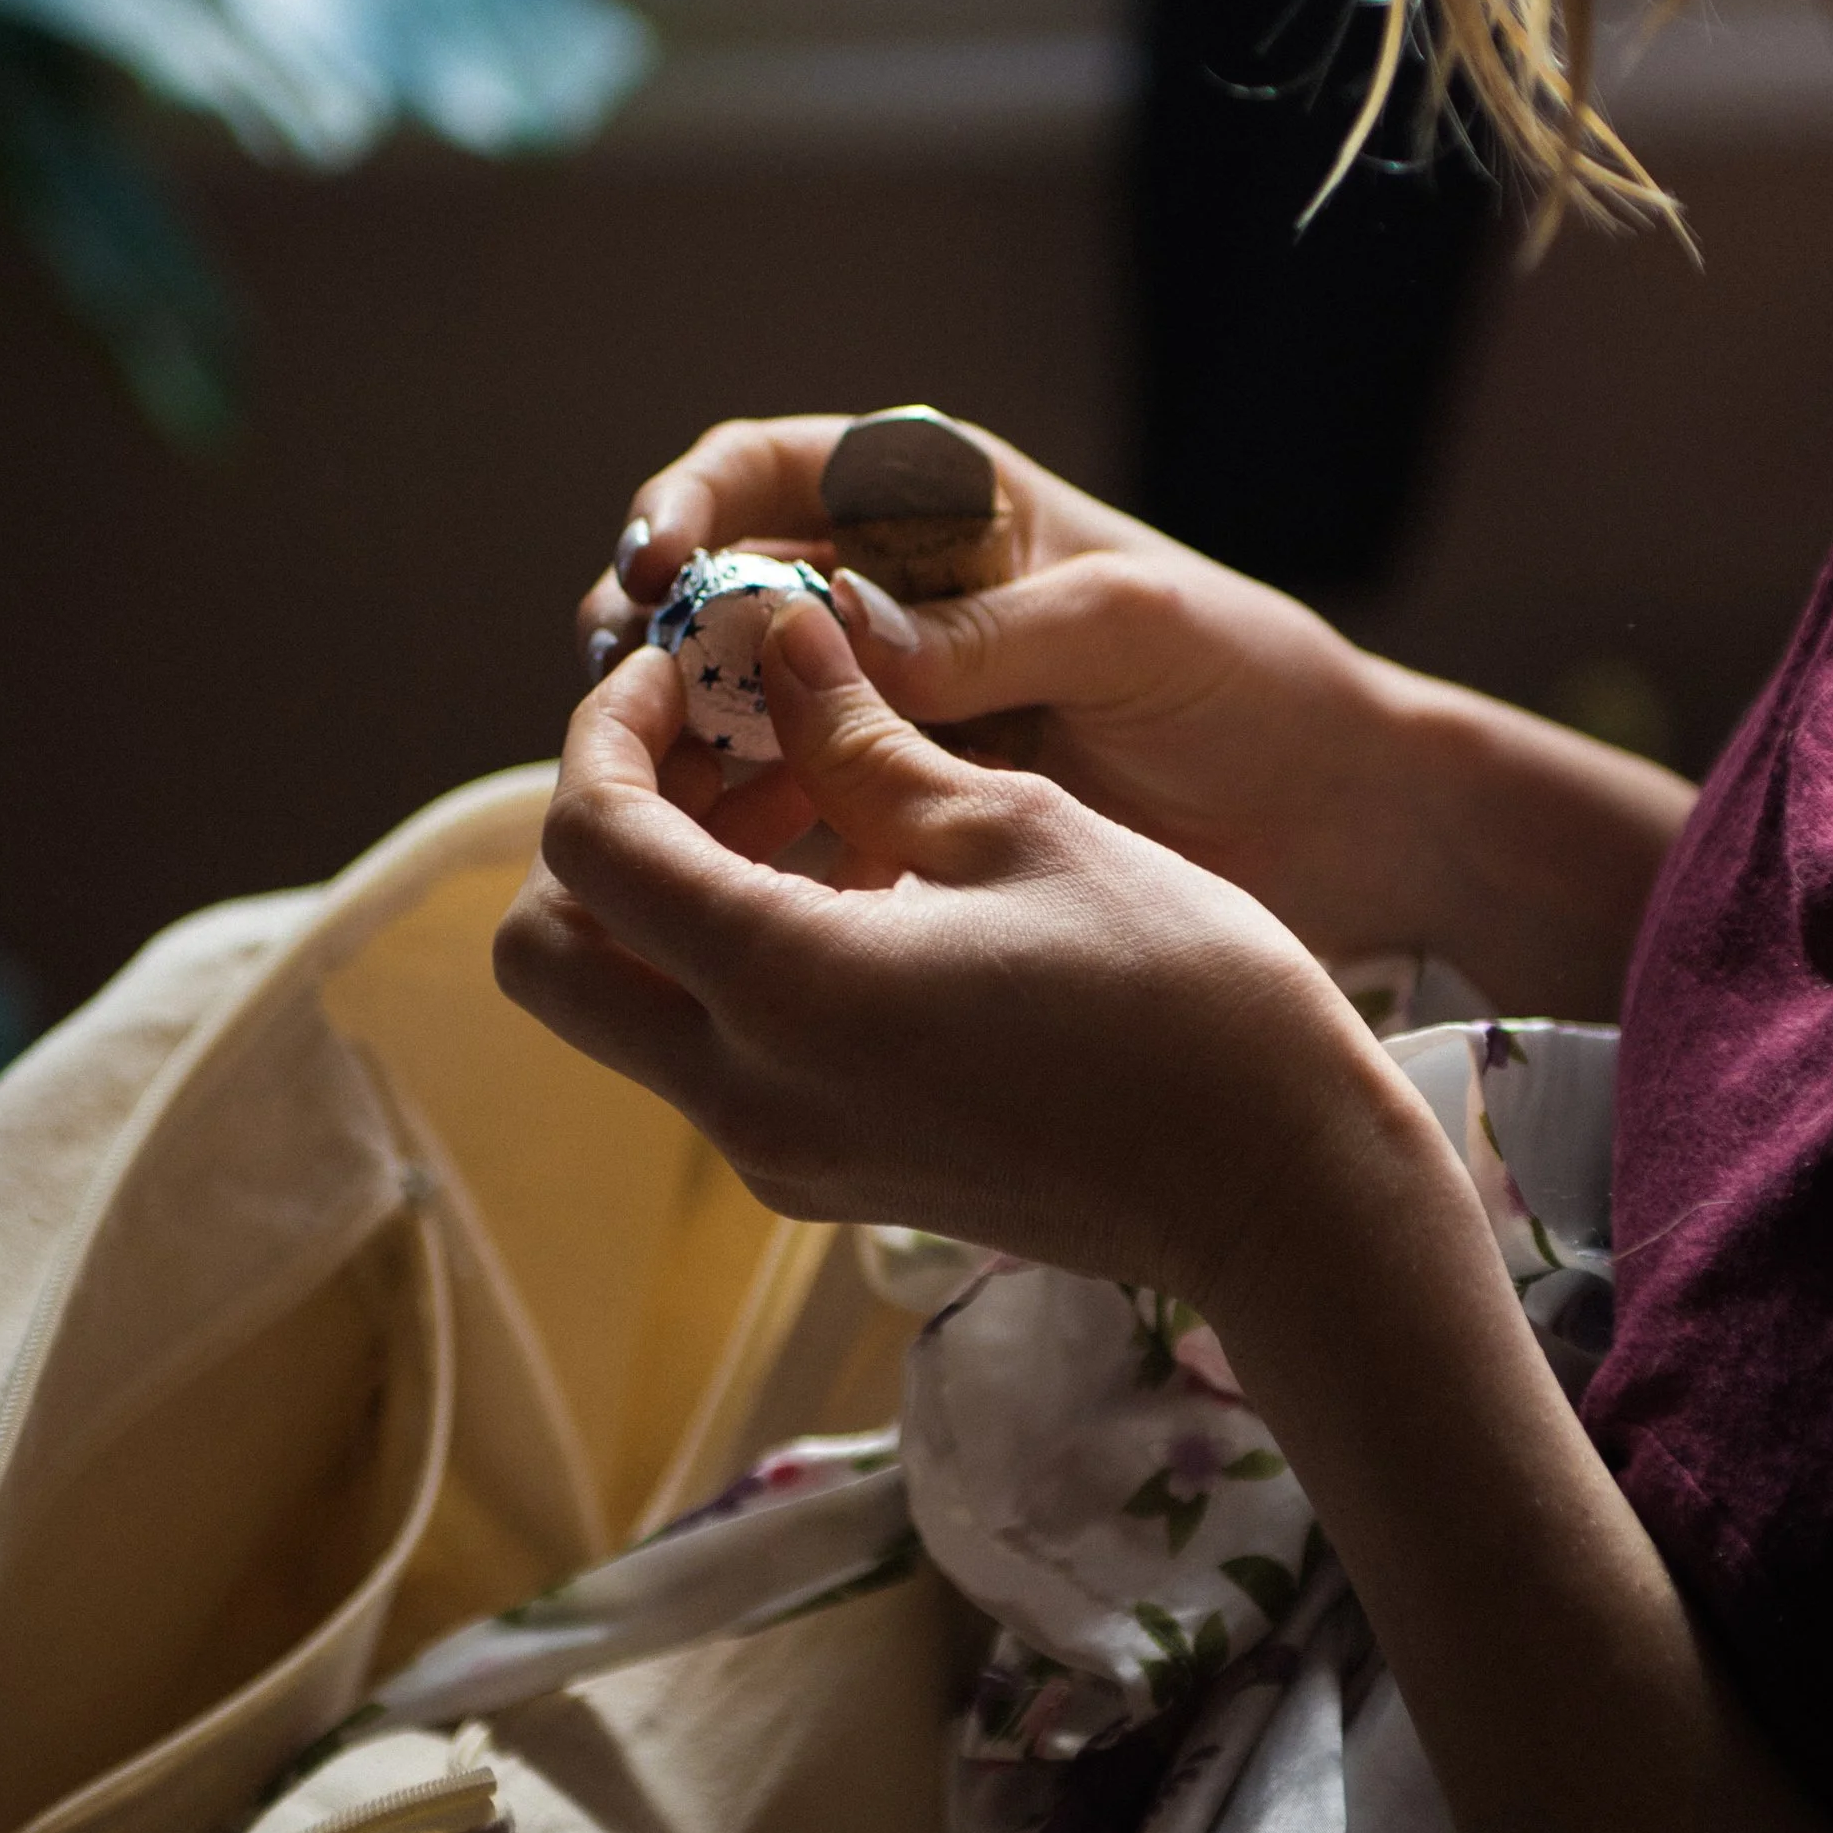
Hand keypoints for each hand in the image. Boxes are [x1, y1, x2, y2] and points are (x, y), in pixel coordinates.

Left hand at [498, 588, 1429, 1301]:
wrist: (1283, 1188)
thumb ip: (866, 741)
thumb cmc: (1183, 990)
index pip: (587, 844)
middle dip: (600, 831)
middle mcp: (748, 1096)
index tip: (685, 671)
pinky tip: (857, 884)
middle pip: (548, 956)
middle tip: (715, 746)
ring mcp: (781, 1156)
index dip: (607, 732)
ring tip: (805, 794)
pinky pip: (715, 1056)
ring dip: (668, 894)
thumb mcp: (1019, 827)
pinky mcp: (828, 1177)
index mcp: (784, 992)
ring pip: (627, 1008)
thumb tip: (782, 644)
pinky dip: (733, 960)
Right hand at [576, 412, 1427, 960]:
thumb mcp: (1129, 630)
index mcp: (936, 502)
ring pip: (729, 714)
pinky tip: (722, 882)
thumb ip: (983, 630)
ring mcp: (880, 708)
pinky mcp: (895, 812)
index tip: (650, 572)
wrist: (1334, 819)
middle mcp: (885, 596)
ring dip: (679, 752)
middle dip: (650, 643)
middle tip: (619, 707)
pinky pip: (784, 819)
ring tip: (656, 802)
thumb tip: (828, 623)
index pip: (762, 471)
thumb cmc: (1252, 682)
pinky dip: (741, 844)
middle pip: (712, 598)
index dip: (684, 509)